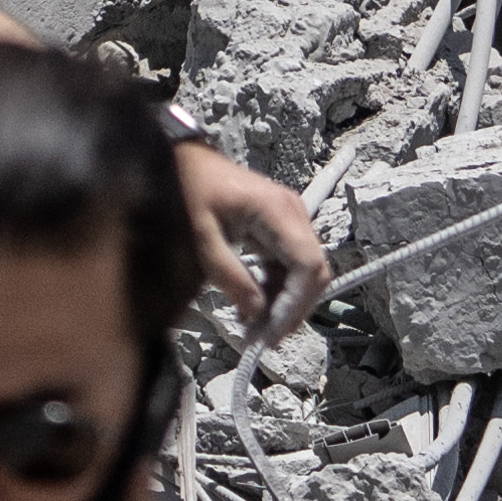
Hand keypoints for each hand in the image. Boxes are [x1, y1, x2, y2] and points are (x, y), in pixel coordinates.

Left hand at [178, 136, 325, 334]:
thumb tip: (257, 315)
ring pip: (305, 273)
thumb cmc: (192, 191)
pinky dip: (276, 290)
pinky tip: (253, 309)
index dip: (295, 304)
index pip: (308, 266)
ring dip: (284, 304)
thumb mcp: (202, 237)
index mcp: (278, 211)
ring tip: (254, 330)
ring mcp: (291, 220)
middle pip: (314, 272)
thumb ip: (230, 277)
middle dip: (293, 309)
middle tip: (263, 340)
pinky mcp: (281, 228)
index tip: (271, 333)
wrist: (187, 160)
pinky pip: (290, 265)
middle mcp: (294, 214)